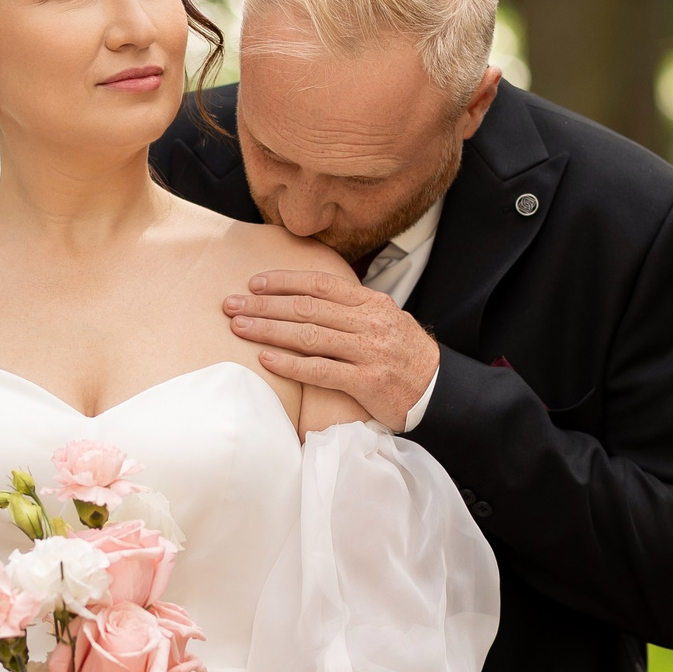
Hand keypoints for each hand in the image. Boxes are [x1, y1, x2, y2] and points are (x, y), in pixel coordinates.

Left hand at [224, 270, 438, 429]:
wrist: (441, 391)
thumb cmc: (407, 357)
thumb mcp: (387, 321)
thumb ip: (354, 309)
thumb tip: (313, 298)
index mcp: (372, 304)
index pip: (321, 284)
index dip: (284, 280)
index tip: (255, 283)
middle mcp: (370, 323)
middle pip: (307, 307)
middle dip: (264, 304)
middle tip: (231, 304)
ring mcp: (369, 352)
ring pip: (309, 335)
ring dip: (268, 330)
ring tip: (239, 327)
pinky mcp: (367, 382)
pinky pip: (321, 371)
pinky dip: (290, 365)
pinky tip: (266, 360)